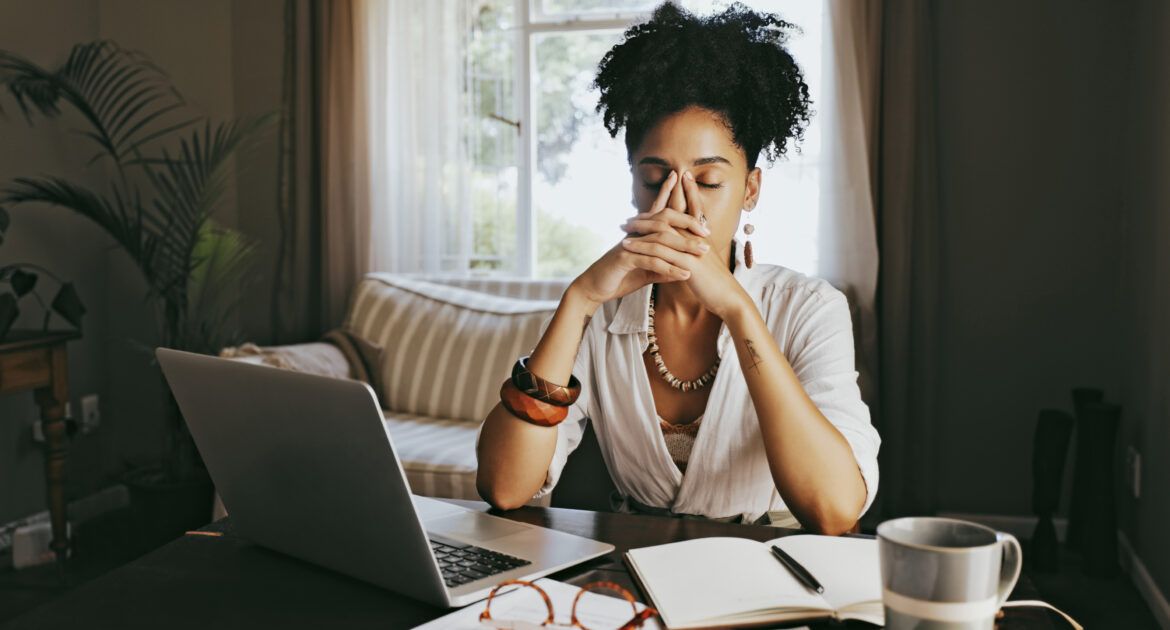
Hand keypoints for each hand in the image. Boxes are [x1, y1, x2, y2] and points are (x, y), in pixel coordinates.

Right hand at [570, 171, 709, 308]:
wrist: (594, 288)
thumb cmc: (619, 278)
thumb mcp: (646, 273)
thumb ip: (664, 268)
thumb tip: (684, 270)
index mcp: (641, 234)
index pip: (661, 213)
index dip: (678, 206)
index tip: (698, 207)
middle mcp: (636, 233)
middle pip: (665, 220)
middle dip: (687, 224)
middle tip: (707, 233)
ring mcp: (630, 244)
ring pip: (661, 240)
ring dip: (683, 246)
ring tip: (702, 253)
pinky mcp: (624, 258)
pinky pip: (651, 260)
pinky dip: (669, 267)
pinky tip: (684, 274)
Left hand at [619, 170, 748, 318]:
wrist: (729, 298)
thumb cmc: (718, 284)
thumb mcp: (708, 264)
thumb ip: (699, 252)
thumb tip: (691, 247)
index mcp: (704, 237)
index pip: (695, 208)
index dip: (689, 192)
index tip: (680, 176)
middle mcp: (698, 238)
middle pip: (674, 214)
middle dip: (653, 209)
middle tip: (632, 214)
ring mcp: (692, 249)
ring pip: (662, 231)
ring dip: (641, 227)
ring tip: (623, 227)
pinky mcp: (686, 263)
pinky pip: (659, 250)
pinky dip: (641, 245)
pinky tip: (626, 246)